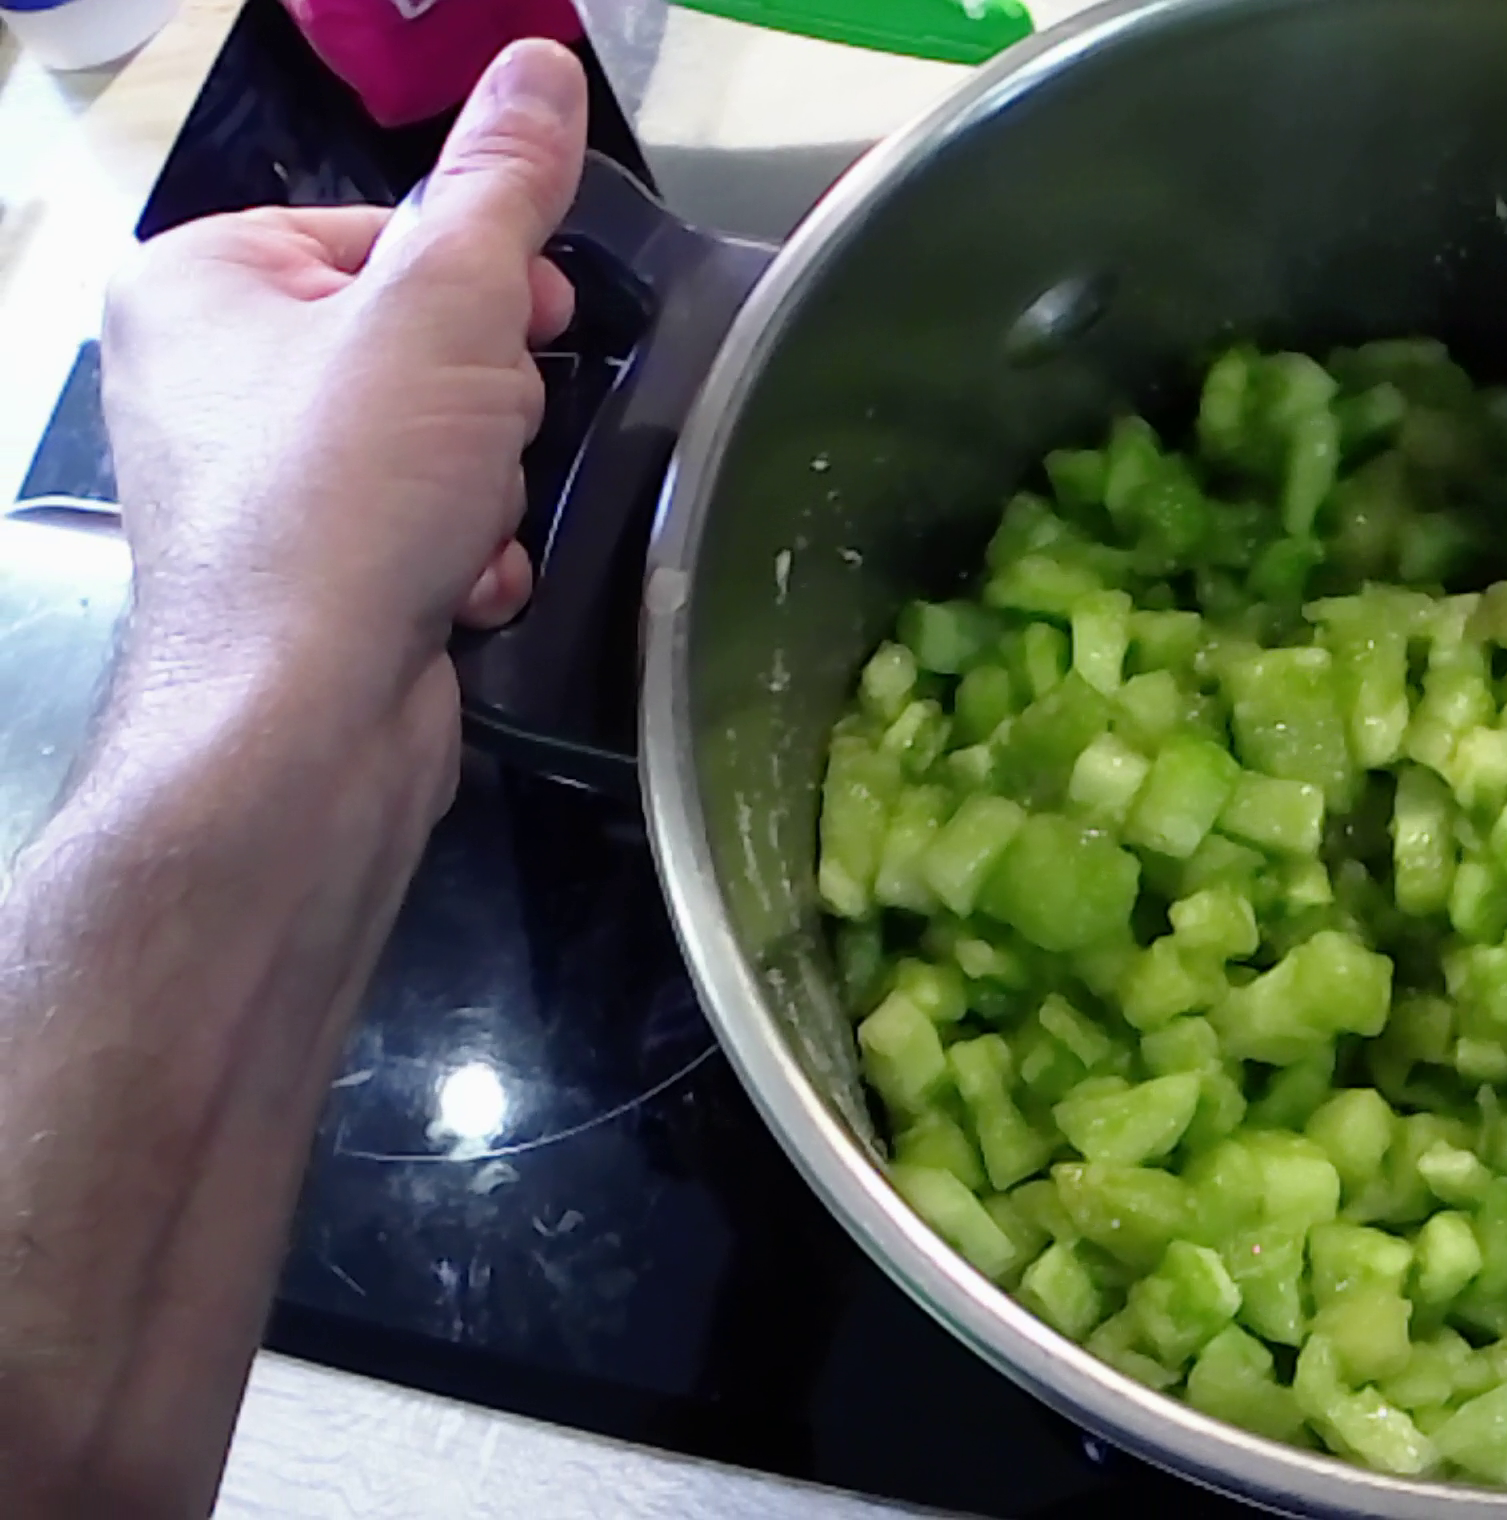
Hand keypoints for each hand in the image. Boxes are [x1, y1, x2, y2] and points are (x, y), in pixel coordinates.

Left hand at [100, 39, 586, 807]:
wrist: (300, 717)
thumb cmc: (347, 495)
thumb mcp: (450, 306)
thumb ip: (502, 185)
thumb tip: (538, 62)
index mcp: (200, 280)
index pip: (386, 229)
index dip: (484, 283)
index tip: (534, 328)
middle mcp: (203, 376)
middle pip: (418, 340)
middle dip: (488, 404)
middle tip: (486, 445)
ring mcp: (247, 484)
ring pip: (433, 440)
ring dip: (487, 487)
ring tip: (466, 529)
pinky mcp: (300, 572)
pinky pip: (416, 525)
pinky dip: (462, 554)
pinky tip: (459, 587)